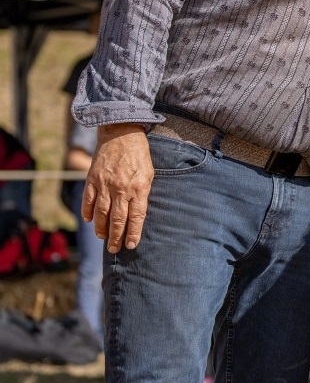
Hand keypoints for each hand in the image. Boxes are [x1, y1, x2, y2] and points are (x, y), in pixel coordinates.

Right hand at [83, 123, 152, 252]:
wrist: (121, 133)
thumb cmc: (139, 155)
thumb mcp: (148, 174)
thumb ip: (143, 193)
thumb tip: (139, 214)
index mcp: (139, 188)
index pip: (136, 217)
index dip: (133, 233)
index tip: (131, 245)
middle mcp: (121, 188)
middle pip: (117, 219)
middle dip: (116, 237)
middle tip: (114, 249)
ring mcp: (105, 184)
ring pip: (101, 213)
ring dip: (100, 228)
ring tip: (102, 237)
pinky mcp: (92, 178)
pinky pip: (88, 199)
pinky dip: (88, 212)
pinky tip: (89, 220)